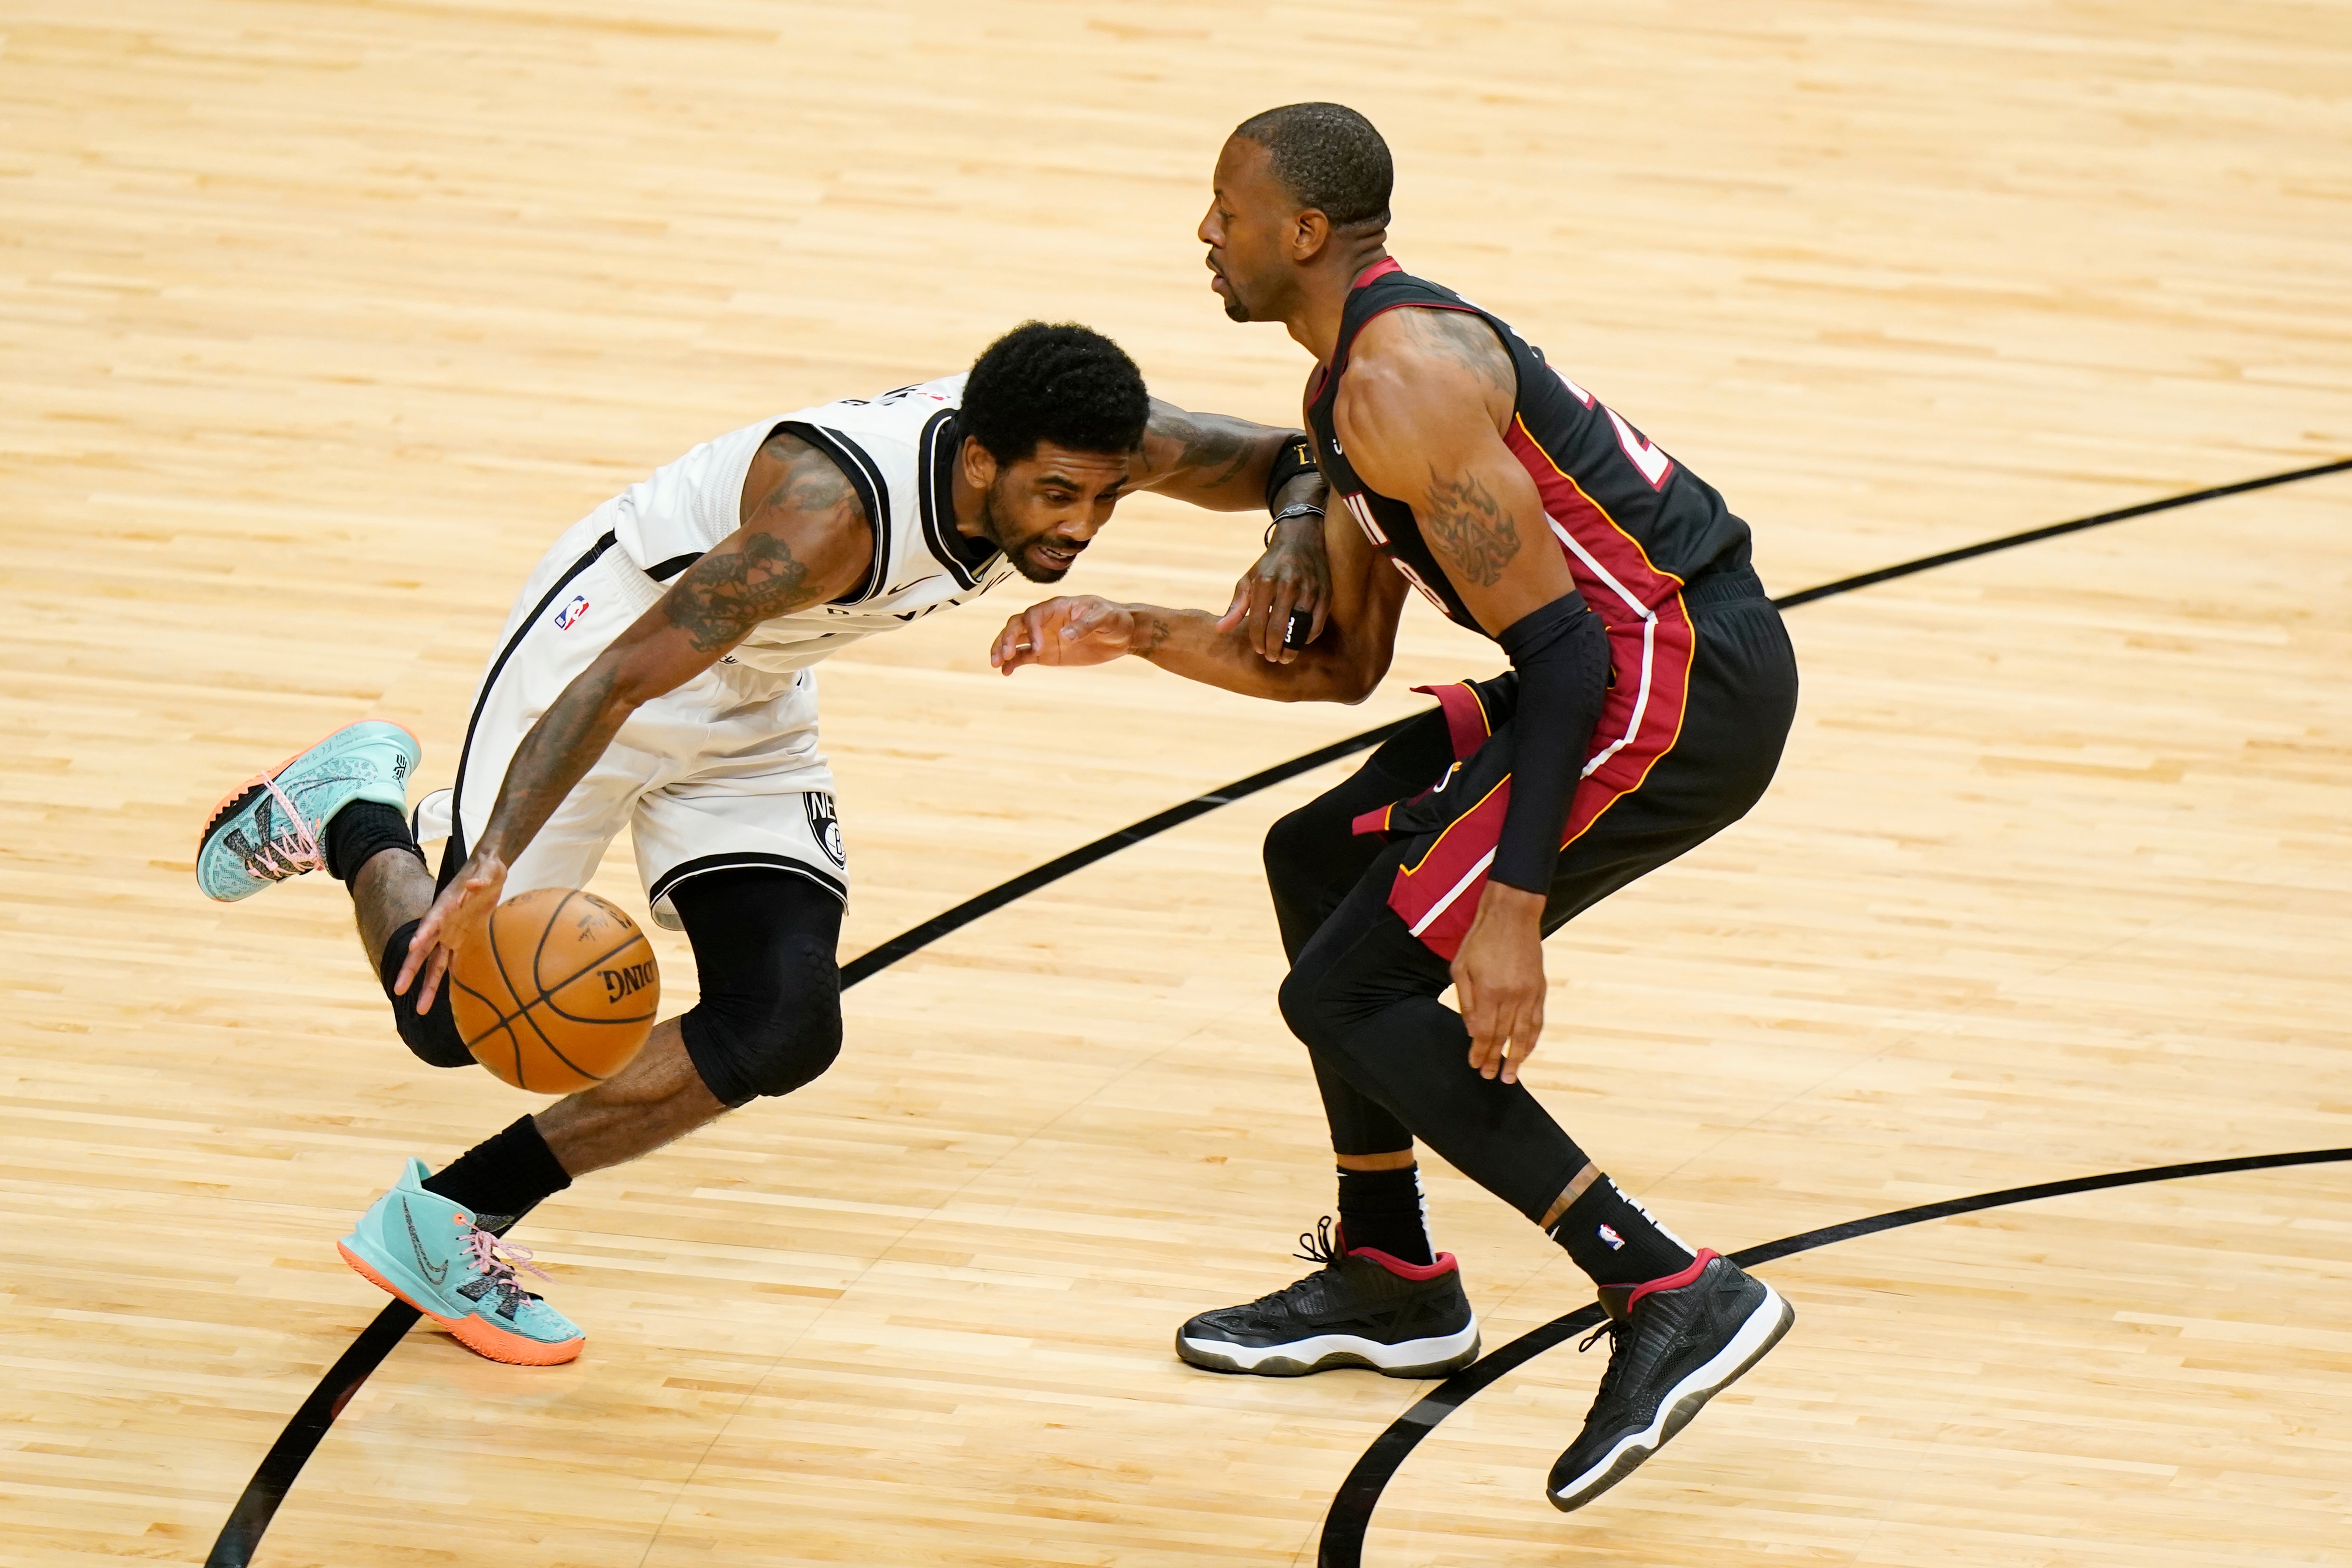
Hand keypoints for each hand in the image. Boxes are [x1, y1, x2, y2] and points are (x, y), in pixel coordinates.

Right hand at [392, 849, 508, 1011]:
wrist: (488, 869)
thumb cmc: (486, 868)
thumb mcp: (488, 870)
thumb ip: (481, 878)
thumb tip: (474, 883)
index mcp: (446, 905)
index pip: (432, 920)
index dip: (423, 933)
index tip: (412, 946)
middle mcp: (443, 922)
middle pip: (423, 949)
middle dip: (411, 969)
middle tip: (398, 989)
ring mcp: (450, 932)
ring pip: (434, 963)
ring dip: (427, 984)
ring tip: (420, 1007)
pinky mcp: (460, 938)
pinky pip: (450, 961)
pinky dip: (445, 977)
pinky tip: (439, 997)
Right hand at [989, 596, 1139, 674]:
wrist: (1122, 634)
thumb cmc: (1114, 619)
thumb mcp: (1104, 617)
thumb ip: (1085, 625)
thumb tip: (1064, 634)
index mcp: (1057, 607)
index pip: (1033, 614)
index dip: (1032, 630)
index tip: (1039, 648)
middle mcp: (1045, 620)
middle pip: (1016, 624)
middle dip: (1007, 638)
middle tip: (1004, 656)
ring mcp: (1043, 637)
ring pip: (1015, 639)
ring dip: (1002, 649)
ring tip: (996, 664)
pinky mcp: (1046, 653)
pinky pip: (1024, 656)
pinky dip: (1013, 663)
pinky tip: (1006, 672)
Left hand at [1218, 518, 1329, 663]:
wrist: (1301, 539)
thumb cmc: (1270, 564)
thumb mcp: (1249, 579)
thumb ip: (1236, 606)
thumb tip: (1220, 629)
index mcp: (1265, 582)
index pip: (1258, 622)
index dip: (1257, 641)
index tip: (1259, 650)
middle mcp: (1288, 585)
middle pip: (1279, 629)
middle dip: (1274, 649)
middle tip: (1272, 658)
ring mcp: (1308, 590)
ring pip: (1300, 629)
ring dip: (1292, 648)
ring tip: (1286, 656)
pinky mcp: (1325, 593)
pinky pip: (1317, 623)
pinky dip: (1309, 637)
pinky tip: (1301, 642)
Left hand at [1450, 881, 1547, 1084]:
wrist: (1512, 915)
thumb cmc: (1480, 940)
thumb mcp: (1461, 968)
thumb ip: (1466, 1002)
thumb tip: (1471, 1032)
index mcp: (1489, 991)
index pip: (1485, 1032)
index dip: (1480, 1052)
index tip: (1475, 1066)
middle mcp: (1512, 995)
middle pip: (1504, 1036)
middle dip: (1496, 1059)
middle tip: (1491, 1077)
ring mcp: (1529, 992)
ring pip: (1525, 1033)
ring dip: (1518, 1057)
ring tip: (1511, 1075)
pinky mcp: (1540, 988)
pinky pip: (1538, 1020)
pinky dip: (1533, 1038)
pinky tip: (1527, 1050)